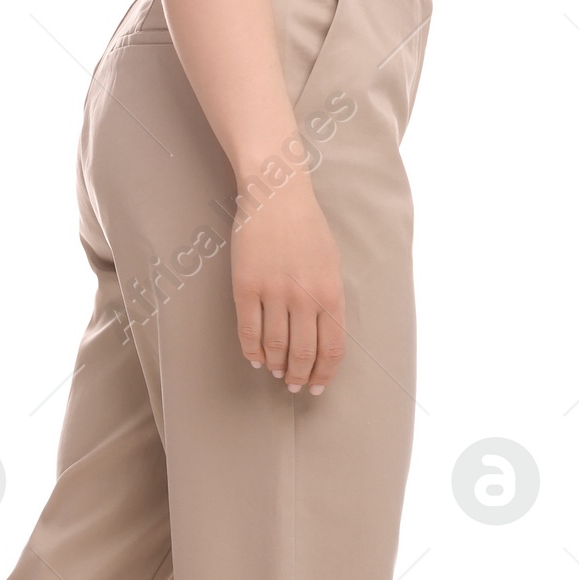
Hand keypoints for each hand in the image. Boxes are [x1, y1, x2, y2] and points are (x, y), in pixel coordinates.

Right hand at [231, 170, 345, 392]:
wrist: (275, 194)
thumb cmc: (307, 228)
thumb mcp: (331, 264)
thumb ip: (329, 300)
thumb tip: (322, 337)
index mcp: (331, 292)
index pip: (332, 349)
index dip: (324, 374)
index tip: (317, 385)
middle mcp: (304, 297)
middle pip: (303, 354)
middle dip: (298, 376)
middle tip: (293, 384)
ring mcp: (274, 292)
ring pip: (275, 347)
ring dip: (275, 366)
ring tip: (275, 371)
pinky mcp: (245, 286)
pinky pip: (248, 331)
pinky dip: (252, 351)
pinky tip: (255, 358)